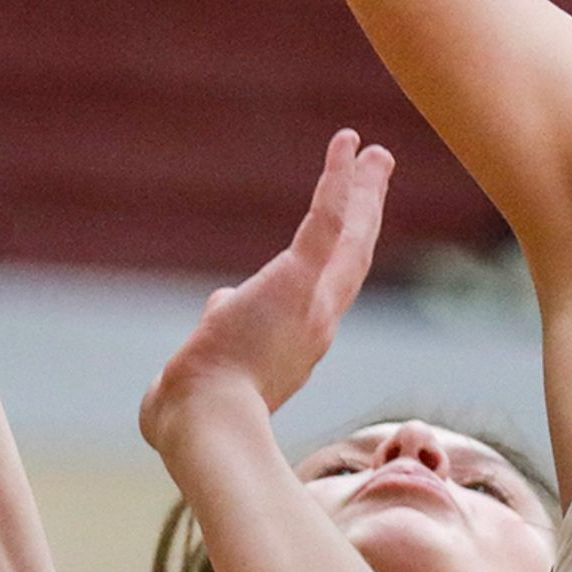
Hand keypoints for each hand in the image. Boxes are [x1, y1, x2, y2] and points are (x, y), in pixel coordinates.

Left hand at [141, 132, 391, 448]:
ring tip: (375, 151)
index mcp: (296, 346)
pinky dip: (339, 182)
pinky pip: (326, 222)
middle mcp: (318, 325)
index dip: (339, 256)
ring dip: (364, 191)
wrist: (202, 424)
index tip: (346, 231)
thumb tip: (218, 303)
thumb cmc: (191, 413)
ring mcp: (313, 304)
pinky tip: (347, 146)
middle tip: (380, 172)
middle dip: (368, 212)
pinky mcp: (296, 282)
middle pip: (354, 257)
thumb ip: (219, 329)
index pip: (324, 290)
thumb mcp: (207, 367)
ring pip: (349, 237)